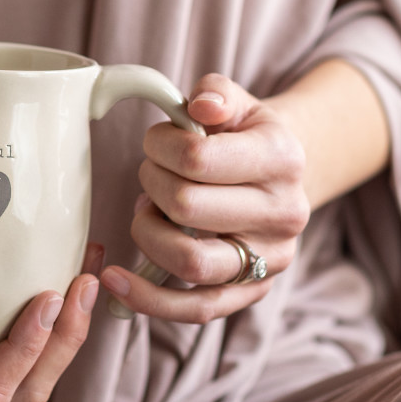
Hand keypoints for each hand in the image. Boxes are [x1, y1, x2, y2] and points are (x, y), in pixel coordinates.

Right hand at [0, 226, 101, 401]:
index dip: (23, 351)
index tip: (47, 295)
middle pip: (19, 389)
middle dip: (62, 343)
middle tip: (85, 279)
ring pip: (29, 373)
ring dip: (66, 330)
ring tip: (89, 269)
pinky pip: (18, 344)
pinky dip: (49, 314)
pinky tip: (65, 266)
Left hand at [99, 74, 308, 323]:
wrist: (281, 175)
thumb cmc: (244, 136)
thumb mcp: (236, 102)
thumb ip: (216, 92)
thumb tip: (201, 106)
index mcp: (282, 159)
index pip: (198, 158)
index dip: (158, 147)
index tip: (155, 143)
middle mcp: (284, 214)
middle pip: (186, 207)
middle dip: (151, 185)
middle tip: (151, 174)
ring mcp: (270, 259)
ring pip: (189, 262)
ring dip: (147, 234)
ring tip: (147, 212)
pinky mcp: (252, 292)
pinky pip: (196, 309)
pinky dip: (149, 300)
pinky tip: (116, 281)